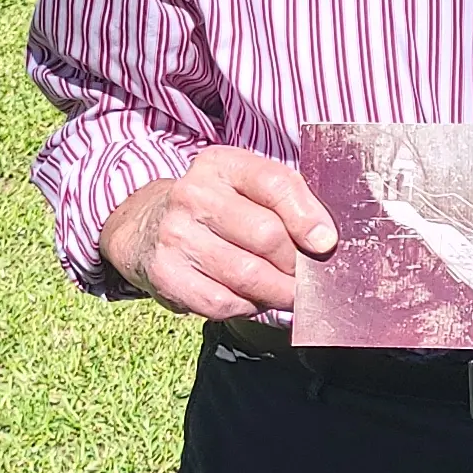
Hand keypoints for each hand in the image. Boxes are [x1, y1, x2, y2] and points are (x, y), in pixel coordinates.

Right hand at [102, 147, 336, 320]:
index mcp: (222, 165)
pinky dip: (249, 306)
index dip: (308, 217)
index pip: (275, 184)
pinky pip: (223, 303)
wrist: (146, 227)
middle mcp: (193, 195)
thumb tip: (327, 240)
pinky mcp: (166, 275)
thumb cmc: (216, 207)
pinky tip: (253, 298)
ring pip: (247, 275)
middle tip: (308, 276)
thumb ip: (286, 201)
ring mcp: (176, 236)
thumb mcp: (244, 185)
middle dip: (296, 263)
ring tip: (290, 292)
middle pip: (266, 236)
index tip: (326, 243)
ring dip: (279, 291)